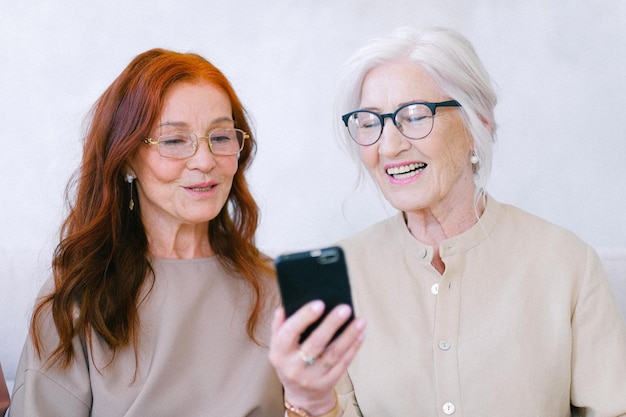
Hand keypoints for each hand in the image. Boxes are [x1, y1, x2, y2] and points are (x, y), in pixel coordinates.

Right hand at [269, 300, 365, 415]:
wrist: (300, 395)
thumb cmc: (290, 361)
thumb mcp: (278, 346)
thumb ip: (279, 326)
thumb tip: (284, 307)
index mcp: (279, 353)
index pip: (289, 333)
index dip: (304, 317)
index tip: (320, 303)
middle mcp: (294, 367)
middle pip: (315, 343)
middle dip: (332, 324)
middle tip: (345, 308)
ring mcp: (312, 377)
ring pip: (333, 354)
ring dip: (349, 336)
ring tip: (360, 321)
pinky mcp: (328, 383)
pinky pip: (343, 364)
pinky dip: (353, 348)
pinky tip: (361, 334)